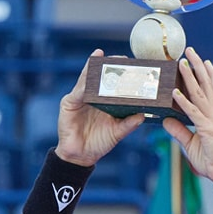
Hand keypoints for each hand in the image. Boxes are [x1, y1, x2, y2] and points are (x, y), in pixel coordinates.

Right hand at [54, 50, 145, 165]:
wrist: (81, 156)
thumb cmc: (99, 142)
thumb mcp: (118, 132)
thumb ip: (129, 123)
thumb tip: (143, 115)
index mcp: (104, 101)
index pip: (112, 84)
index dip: (120, 73)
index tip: (132, 63)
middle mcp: (91, 97)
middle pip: (99, 77)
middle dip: (108, 66)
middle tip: (121, 57)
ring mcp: (79, 98)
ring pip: (87, 80)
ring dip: (94, 69)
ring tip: (103, 59)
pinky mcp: (69, 104)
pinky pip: (77, 92)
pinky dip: (83, 86)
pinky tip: (89, 81)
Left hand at [163, 47, 212, 181]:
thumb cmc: (210, 159)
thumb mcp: (190, 143)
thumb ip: (178, 130)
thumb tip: (165, 119)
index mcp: (211, 116)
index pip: (210, 90)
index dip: (207, 75)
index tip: (202, 61)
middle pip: (206, 85)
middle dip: (198, 67)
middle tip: (190, 50)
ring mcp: (211, 119)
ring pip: (199, 94)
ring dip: (190, 77)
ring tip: (182, 62)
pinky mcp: (206, 128)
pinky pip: (193, 113)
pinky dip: (184, 102)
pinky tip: (175, 93)